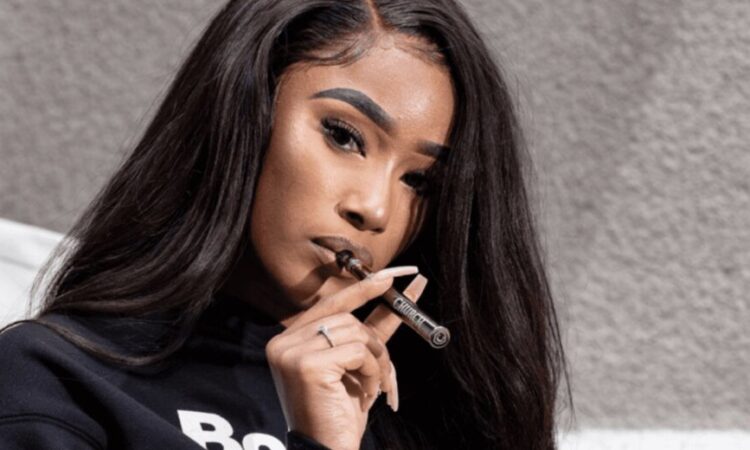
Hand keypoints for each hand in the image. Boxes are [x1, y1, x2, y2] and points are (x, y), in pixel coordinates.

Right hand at [266, 266, 427, 449]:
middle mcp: (282, 342)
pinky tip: (365, 394)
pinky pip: (358, 350)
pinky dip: (372, 371)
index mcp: (288, 340)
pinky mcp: (306, 364)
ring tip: (373, 388)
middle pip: (347, 317)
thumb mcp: (354, 366)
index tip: (391, 275)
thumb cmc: (339, 414)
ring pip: (356, 332)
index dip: (362, 289)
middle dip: (375, 342)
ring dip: (377, 361)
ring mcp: (291, 352)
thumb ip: (370, 332)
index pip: (329, 304)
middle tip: (386, 371)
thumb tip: (398, 296)